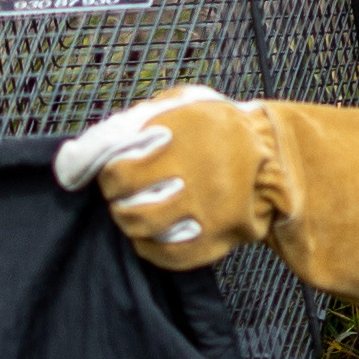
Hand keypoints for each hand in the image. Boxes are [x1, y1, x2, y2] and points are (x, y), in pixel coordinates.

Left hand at [55, 87, 358, 314]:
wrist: (276, 161)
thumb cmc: (219, 128)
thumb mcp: (182, 104)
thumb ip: (135, 119)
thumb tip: (82, 149)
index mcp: (185, 131)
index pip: (115, 167)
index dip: (104, 171)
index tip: (106, 169)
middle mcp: (197, 172)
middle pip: (124, 203)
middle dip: (117, 197)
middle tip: (127, 189)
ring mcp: (208, 210)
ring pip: (140, 228)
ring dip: (131, 218)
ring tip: (141, 206)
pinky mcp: (215, 239)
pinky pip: (164, 254)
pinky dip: (151, 245)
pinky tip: (157, 229)